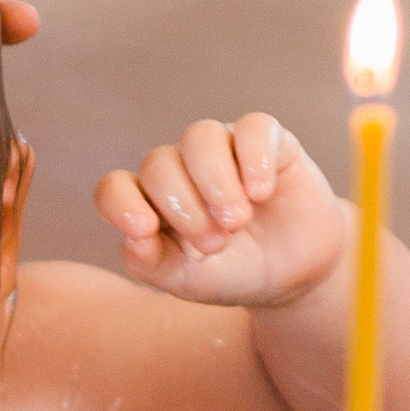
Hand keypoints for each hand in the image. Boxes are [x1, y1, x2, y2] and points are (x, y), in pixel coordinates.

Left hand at [95, 115, 345, 310]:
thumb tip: (132, 237)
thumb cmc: (231, 273)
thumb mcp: (188, 282)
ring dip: (214, 181)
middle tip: (215, 244)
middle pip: (158, 164)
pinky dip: (255, 158)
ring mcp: (223, 149)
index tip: (144, 229)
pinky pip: (254, 128)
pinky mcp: (268, 141)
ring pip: (200, 137)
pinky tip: (261, 192)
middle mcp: (181, 167)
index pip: (115, 188)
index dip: (121, 203)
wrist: (294, 277)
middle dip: (183, 206)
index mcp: (151, 201)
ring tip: (236, 221)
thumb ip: (151, 264)